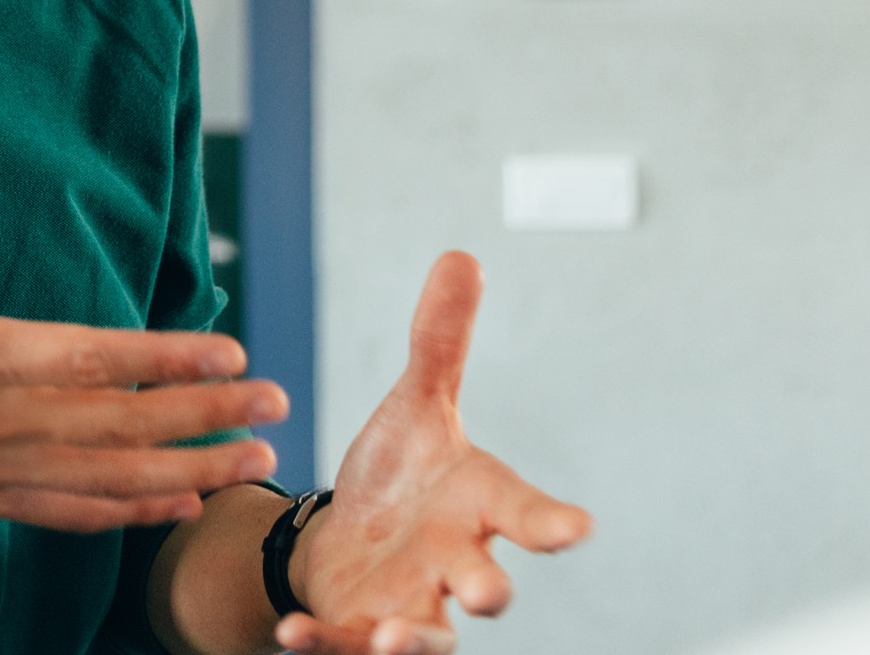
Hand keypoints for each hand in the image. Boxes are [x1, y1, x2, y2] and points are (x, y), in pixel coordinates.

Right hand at [0, 117, 288, 531]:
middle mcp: (3, 421)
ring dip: (191, 470)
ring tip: (251, 460)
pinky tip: (176, 503)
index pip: (100, 361)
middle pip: (127, 425)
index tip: (233, 354)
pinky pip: (75, 513)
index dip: (172, 360)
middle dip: (210, 415)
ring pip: (114, 478)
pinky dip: (133, 512)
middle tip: (274, 404)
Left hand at [276, 253, 589, 653]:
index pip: (526, 514)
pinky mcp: (360, 630)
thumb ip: (440, 343)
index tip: (577, 526)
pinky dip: (322, 645)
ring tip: (391, 640)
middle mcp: (455, 562)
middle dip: (488, 589)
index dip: (552, 523)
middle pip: (482, 582)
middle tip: (490, 593)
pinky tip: (292, 633)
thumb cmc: (404, 474)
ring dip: (411, 641)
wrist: (354, 537)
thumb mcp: (416, 405)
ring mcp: (412, 604)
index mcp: (478, 505)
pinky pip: (344, 648)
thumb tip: (460, 255)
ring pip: (425, 636)